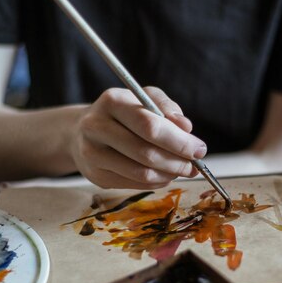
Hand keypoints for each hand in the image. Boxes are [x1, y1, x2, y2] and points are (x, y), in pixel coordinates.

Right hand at [72, 87, 205, 188]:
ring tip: (182, 169)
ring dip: (169, 175)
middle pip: (146, 153)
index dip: (178, 141)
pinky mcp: (96, 175)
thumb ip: (166, 108)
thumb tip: (186, 128)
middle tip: (195, 165)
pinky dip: (156, 182)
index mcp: (112, 101)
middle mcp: (96, 127)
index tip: (199, 149)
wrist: (82, 132)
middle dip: (177, 161)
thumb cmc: (122, 112)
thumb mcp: (144, 98)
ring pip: (141, 173)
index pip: (150, 126)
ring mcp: (93, 154)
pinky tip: (164, 174)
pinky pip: (134, 184)